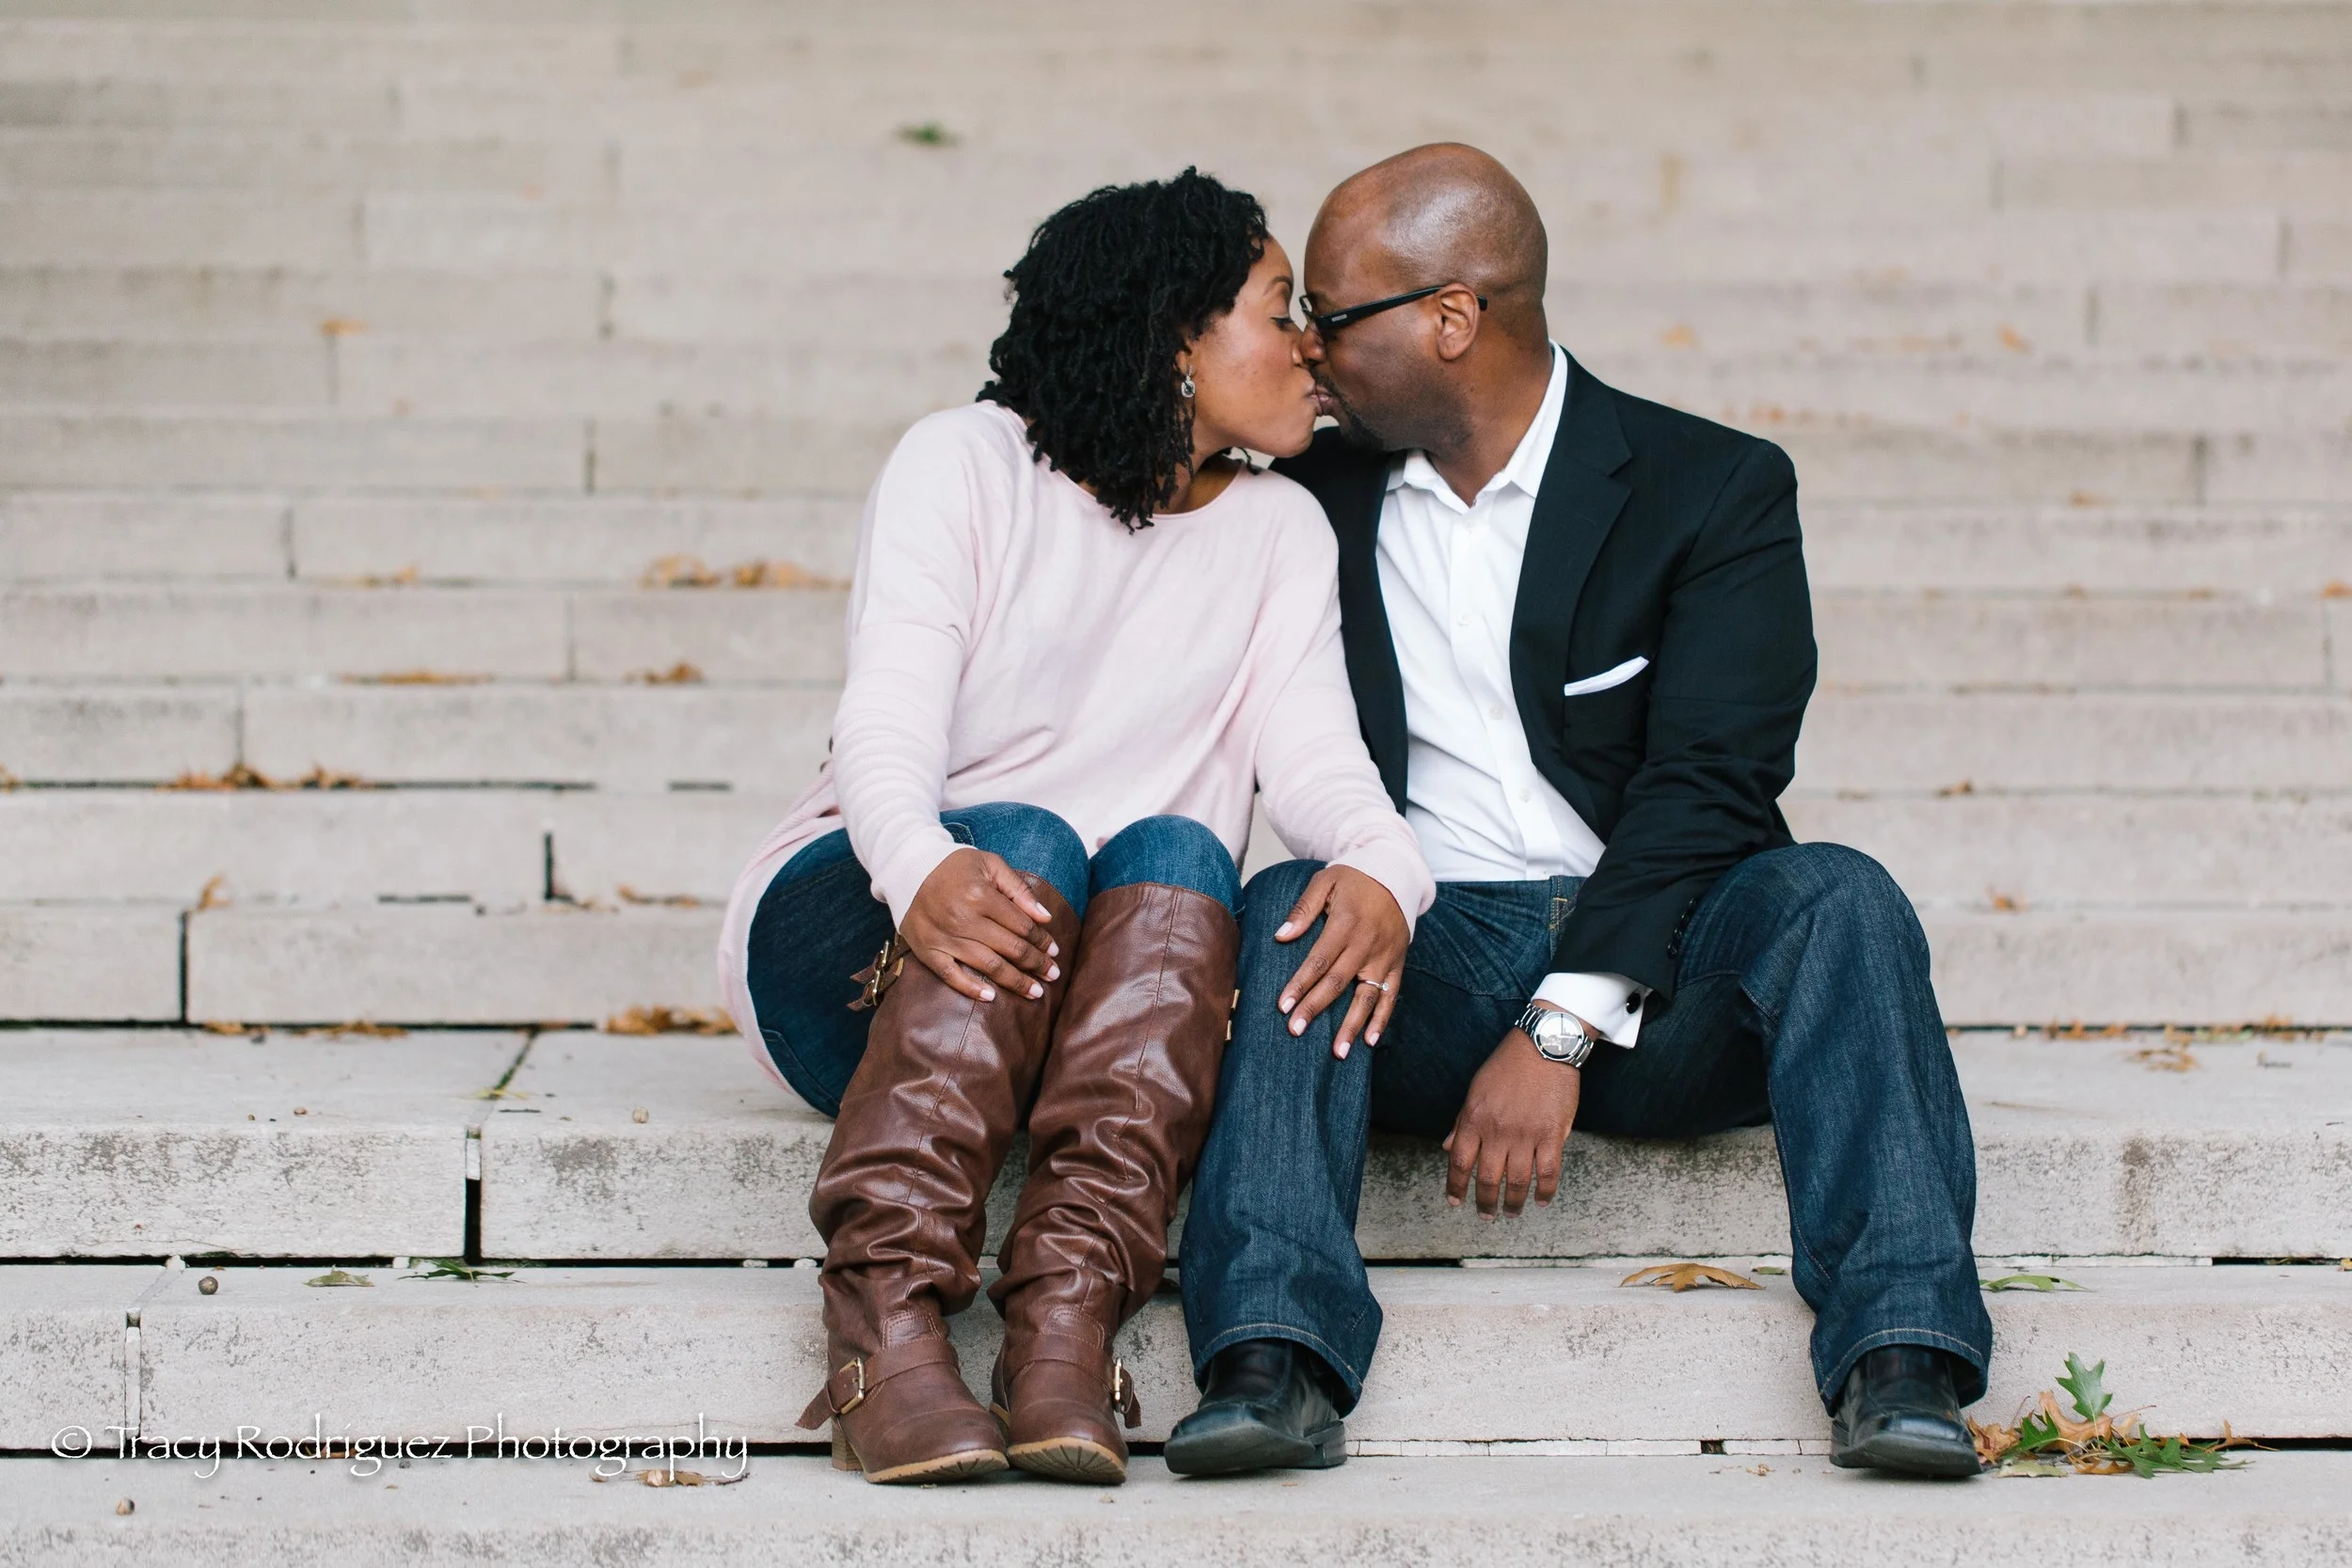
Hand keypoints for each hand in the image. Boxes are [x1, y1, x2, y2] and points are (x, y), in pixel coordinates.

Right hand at [899, 847, 1061, 1003]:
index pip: (1022, 925)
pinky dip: (970, 989)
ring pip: (988, 966)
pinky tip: (991, 997)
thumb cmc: (954, 866)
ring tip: (1035, 992)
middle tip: (1053, 975)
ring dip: (1015, 981)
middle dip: (1036, 964)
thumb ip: (1019, 889)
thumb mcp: (990, 864)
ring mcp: (944, 937)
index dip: (1042, 941)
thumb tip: (1045, 918)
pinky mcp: (927, 950)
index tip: (1054, 951)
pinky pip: (951, 975)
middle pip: (1010, 948)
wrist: (908, 869)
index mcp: (981, 895)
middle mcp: (963, 918)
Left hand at [1272, 865, 1407, 1058]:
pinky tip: (1370, 1041)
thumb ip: (1304, 909)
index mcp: (1346, 923)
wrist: (1396, 873)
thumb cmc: (1354, 878)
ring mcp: (1385, 957)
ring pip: (1366, 997)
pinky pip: (1391, 996)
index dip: (1300, 984)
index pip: (1319, 960)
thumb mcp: (1325, 882)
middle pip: (1337, 982)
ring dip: (1351, 1026)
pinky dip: (1382, 1020)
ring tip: (1337, 1052)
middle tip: (1296, 1030)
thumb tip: (1281, 935)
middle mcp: (1367, 944)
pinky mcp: (1397, 964)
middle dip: (1315, 1008)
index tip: (1283, 1006)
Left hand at [1442, 1014, 1587, 1218]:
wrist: (1544, 1046)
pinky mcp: (1551, 1134)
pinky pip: (1547, 1172)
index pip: (1459, 1162)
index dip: (1455, 1186)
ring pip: (1517, 1181)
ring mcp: (1525, 1134)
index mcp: (1474, 1118)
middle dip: (1485, 1203)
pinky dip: (1544, 1191)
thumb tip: (1447, 1147)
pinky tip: (1541, 1201)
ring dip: (1513, 1203)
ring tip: (1512, 1213)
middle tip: (1487, 1216)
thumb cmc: (1507, 1065)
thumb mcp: (1476, 1090)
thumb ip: (1462, 1121)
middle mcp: (1496, 1131)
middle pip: (1487, 1178)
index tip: (1455, 1201)